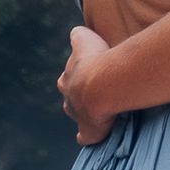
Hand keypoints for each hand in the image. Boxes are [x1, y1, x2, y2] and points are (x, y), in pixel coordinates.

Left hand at [58, 25, 116, 146]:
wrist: (103, 85)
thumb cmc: (96, 60)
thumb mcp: (85, 38)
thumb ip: (79, 35)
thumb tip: (76, 32)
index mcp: (66, 78)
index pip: (69, 77)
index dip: (80, 75)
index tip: (91, 73)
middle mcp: (68, 97)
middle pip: (70, 96)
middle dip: (79, 95)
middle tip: (94, 92)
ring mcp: (77, 116)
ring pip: (76, 114)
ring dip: (85, 113)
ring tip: (99, 112)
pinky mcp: (89, 131)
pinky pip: (85, 137)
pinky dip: (87, 136)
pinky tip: (91, 136)